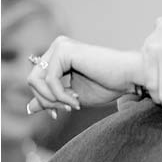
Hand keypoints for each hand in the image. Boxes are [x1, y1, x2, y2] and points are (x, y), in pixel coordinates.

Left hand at [26, 36, 141, 115]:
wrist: (131, 77)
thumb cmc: (110, 85)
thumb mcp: (74, 96)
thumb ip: (52, 99)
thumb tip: (30, 107)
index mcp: (61, 55)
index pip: (37, 79)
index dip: (44, 99)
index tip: (57, 114)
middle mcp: (58, 47)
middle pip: (32, 79)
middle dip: (47, 100)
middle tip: (67, 110)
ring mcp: (60, 46)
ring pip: (35, 79)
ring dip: (52, 99)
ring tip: (74, 105)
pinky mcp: (64, 50)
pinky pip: (49, 80)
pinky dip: (60, 95)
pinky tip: (77, 100)